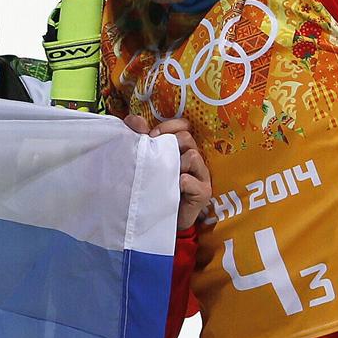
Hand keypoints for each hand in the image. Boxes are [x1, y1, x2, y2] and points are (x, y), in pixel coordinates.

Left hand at [124, 115, 212, 231]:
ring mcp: (201, 176)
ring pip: (192, 156)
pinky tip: (172, 188)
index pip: (184, 126)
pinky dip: (179, 182)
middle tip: (154, 156)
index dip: (168, 126)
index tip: (151, 135)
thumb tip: (134, 120)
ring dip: (175, 164)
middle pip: (187, 138)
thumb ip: (139, 136)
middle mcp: (195, 159)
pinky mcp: (203, 193)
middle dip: (168, 143)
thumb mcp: (144, 159)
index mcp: (182, 148)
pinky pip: (190, 180)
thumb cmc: (152, 186)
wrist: (157, 218)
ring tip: (164, 176)